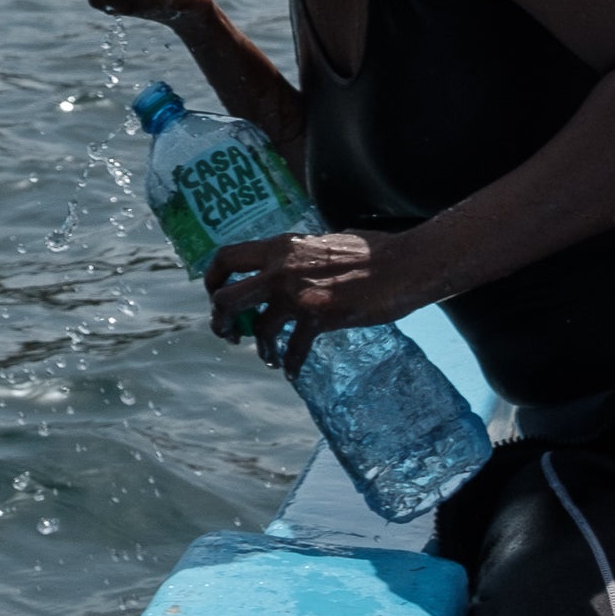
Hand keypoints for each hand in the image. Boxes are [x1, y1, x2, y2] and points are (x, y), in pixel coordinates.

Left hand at [204, 230, 416, 371]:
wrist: (402, 264)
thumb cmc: (369, 253)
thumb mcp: (321, 244)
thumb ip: (298, 258)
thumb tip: (283, 270)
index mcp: (280, 247)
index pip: (226, 257)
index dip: (212, 280)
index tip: (216, 297)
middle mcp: (280, 268)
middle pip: (226, 298)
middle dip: (220, 320)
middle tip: (230, 334)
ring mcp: (298, 293)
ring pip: (258, 329)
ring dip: (261, 349)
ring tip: (269, 359)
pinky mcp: (320, 316)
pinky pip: (294, 349)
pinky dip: (291, 364)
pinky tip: (293, 371)